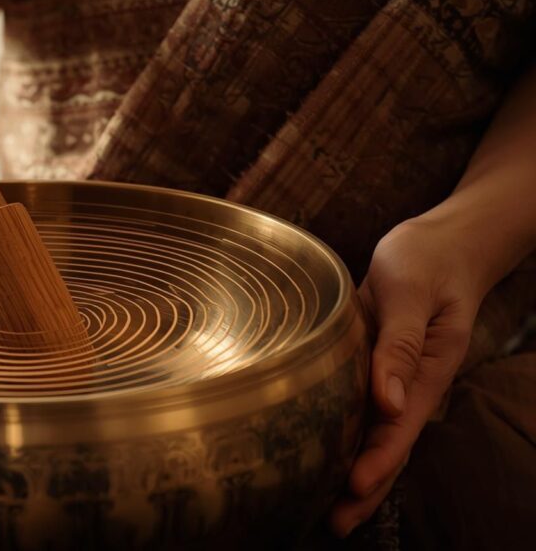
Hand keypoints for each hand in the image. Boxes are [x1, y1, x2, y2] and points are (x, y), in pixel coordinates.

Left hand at [331, 216, 485, 535]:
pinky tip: (320, 453)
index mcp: (426, 370)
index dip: (377, 462)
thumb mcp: (412, 291)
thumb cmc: (428, 259)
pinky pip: (359, 407)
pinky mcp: (373, 364)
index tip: (353, 489)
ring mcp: (392, 376)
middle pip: (388, 445)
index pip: (400, 428)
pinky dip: (343, 434)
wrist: (443, 242)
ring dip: (351, 468)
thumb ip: (399, 343)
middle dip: (364, 488)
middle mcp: (409, 382)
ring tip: (321, 507)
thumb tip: (388, 401)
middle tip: (334, 525)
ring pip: (372, 432)